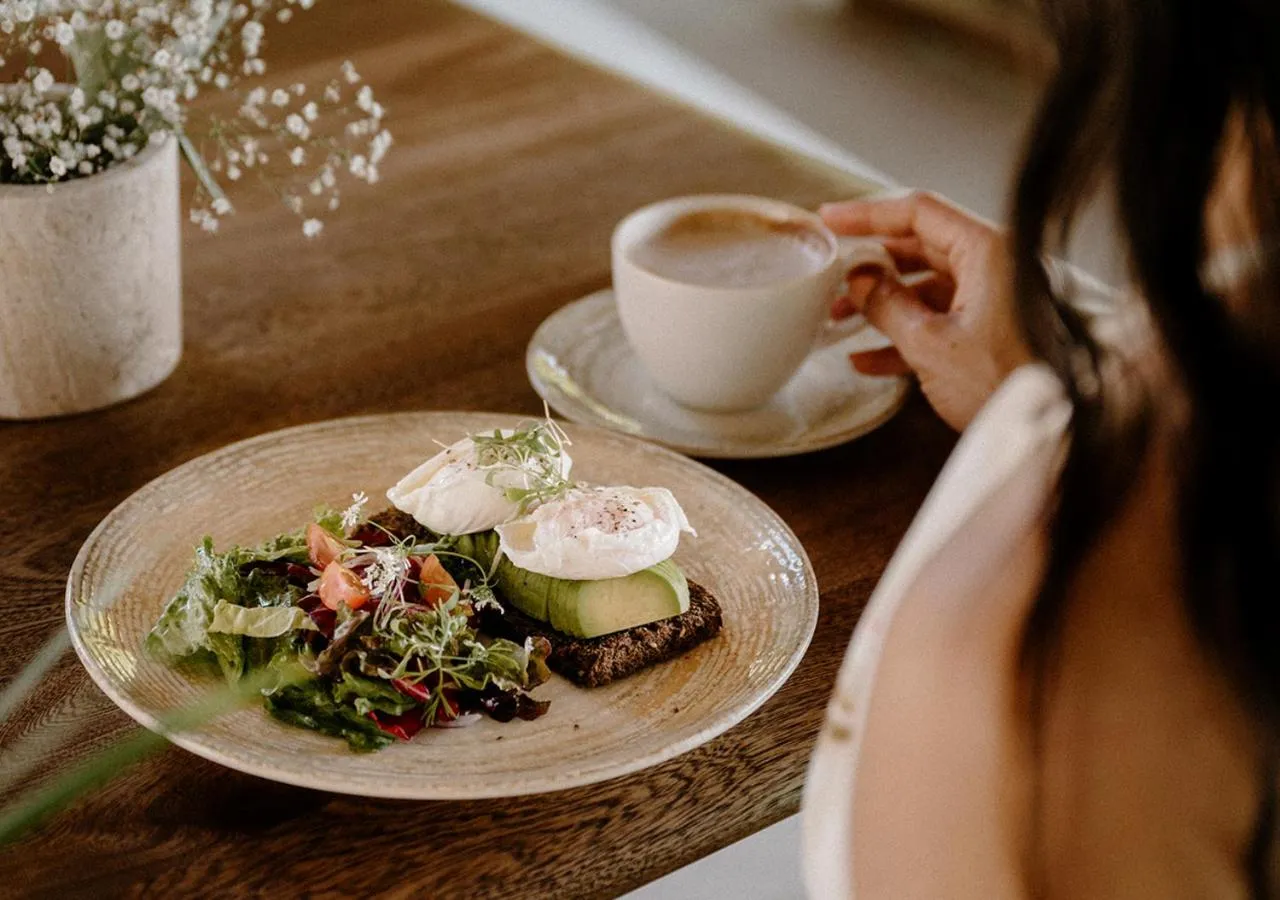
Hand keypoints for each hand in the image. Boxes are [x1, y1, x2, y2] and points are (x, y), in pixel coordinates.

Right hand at [821, 191, 1032, 430]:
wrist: (1053, 430)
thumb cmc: (1003, 383)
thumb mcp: (930, 344)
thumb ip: (887, 305)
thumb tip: (858, 278)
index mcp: (987, 251)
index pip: (919, 212)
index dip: (868, 213)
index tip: (830, 220)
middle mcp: (993, 265)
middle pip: (919, 247)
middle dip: (870, 266)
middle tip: (830, 273)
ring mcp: (993, 297)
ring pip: (924, 286)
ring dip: (880, 303)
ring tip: (839, 320)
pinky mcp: (990, 329)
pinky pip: (937, 319)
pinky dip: (902, 335)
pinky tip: (866, 359)